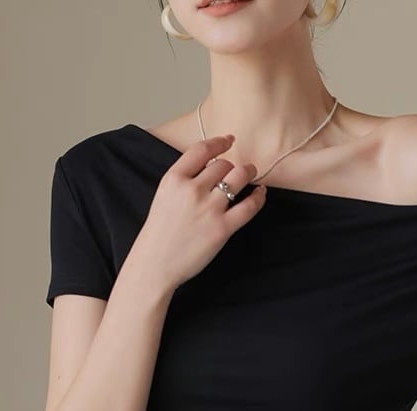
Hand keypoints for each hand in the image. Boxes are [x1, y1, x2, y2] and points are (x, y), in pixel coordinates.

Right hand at [133, 134, 267, 292]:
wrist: (155, 264)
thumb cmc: (159, 235)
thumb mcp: (164, 197)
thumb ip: (183, 180)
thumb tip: (209, 169)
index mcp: (174, 179)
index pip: (201, 150)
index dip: (219, 142)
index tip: (229, 140)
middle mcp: (192, 189)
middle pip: (223, 165)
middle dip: (233, 165)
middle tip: (241, 168)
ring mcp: (209, 209)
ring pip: (238, 178)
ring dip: (248, 172)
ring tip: (252, 174)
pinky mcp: (222, 228)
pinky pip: (249, 206)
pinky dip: (258, 197)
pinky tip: (260, 193)